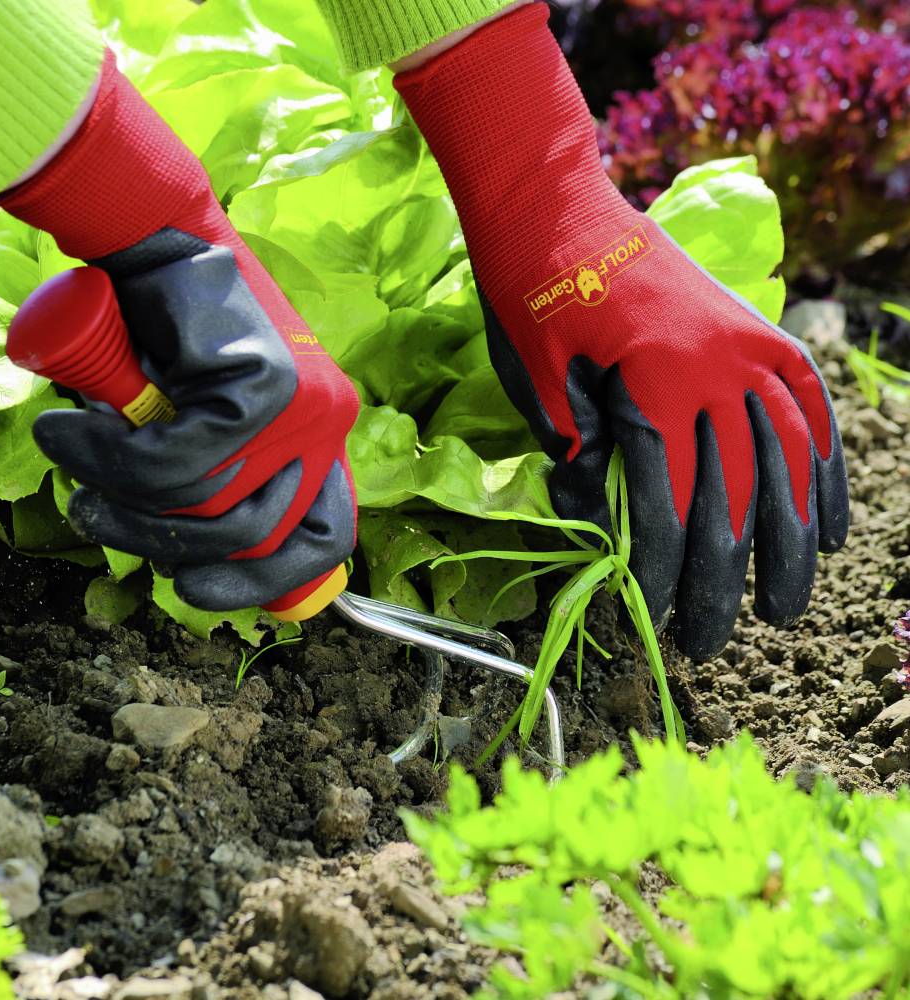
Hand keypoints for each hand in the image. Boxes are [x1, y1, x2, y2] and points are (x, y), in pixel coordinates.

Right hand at [0, 53, 358, 612]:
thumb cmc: (161, 344)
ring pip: (210, 506)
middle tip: (101, 514)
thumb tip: (190, 567)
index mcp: (320, 443)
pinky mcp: (264, 383)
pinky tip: (73, 430)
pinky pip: (178, 464)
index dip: (263, 582)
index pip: (323, 540)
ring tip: (78, 462)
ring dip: (124, 500)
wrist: (148, 241)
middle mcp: (328, 427)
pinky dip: (110, 459)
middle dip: (162, 543)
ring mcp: (304, 405)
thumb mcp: (192, 433)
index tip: (196, 588)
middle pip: (251, 538)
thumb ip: (207, 489)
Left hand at [395, 3, 847, 658]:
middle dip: (726, 577)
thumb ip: (579, 456)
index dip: (663, 568)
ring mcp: (747, 346)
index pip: (669, 504)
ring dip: (789, 541)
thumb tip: (599, 527)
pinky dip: (822, 470)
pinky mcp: (758, 331)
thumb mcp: (539, 384)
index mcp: (656, 387)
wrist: (553, 205)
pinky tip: (826, 520)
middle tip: (720, 638)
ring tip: (788, 603)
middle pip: (734, 494)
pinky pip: (807, 410)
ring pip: (786, 461)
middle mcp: (719, 369)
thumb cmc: (530, 296)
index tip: (658, 615)